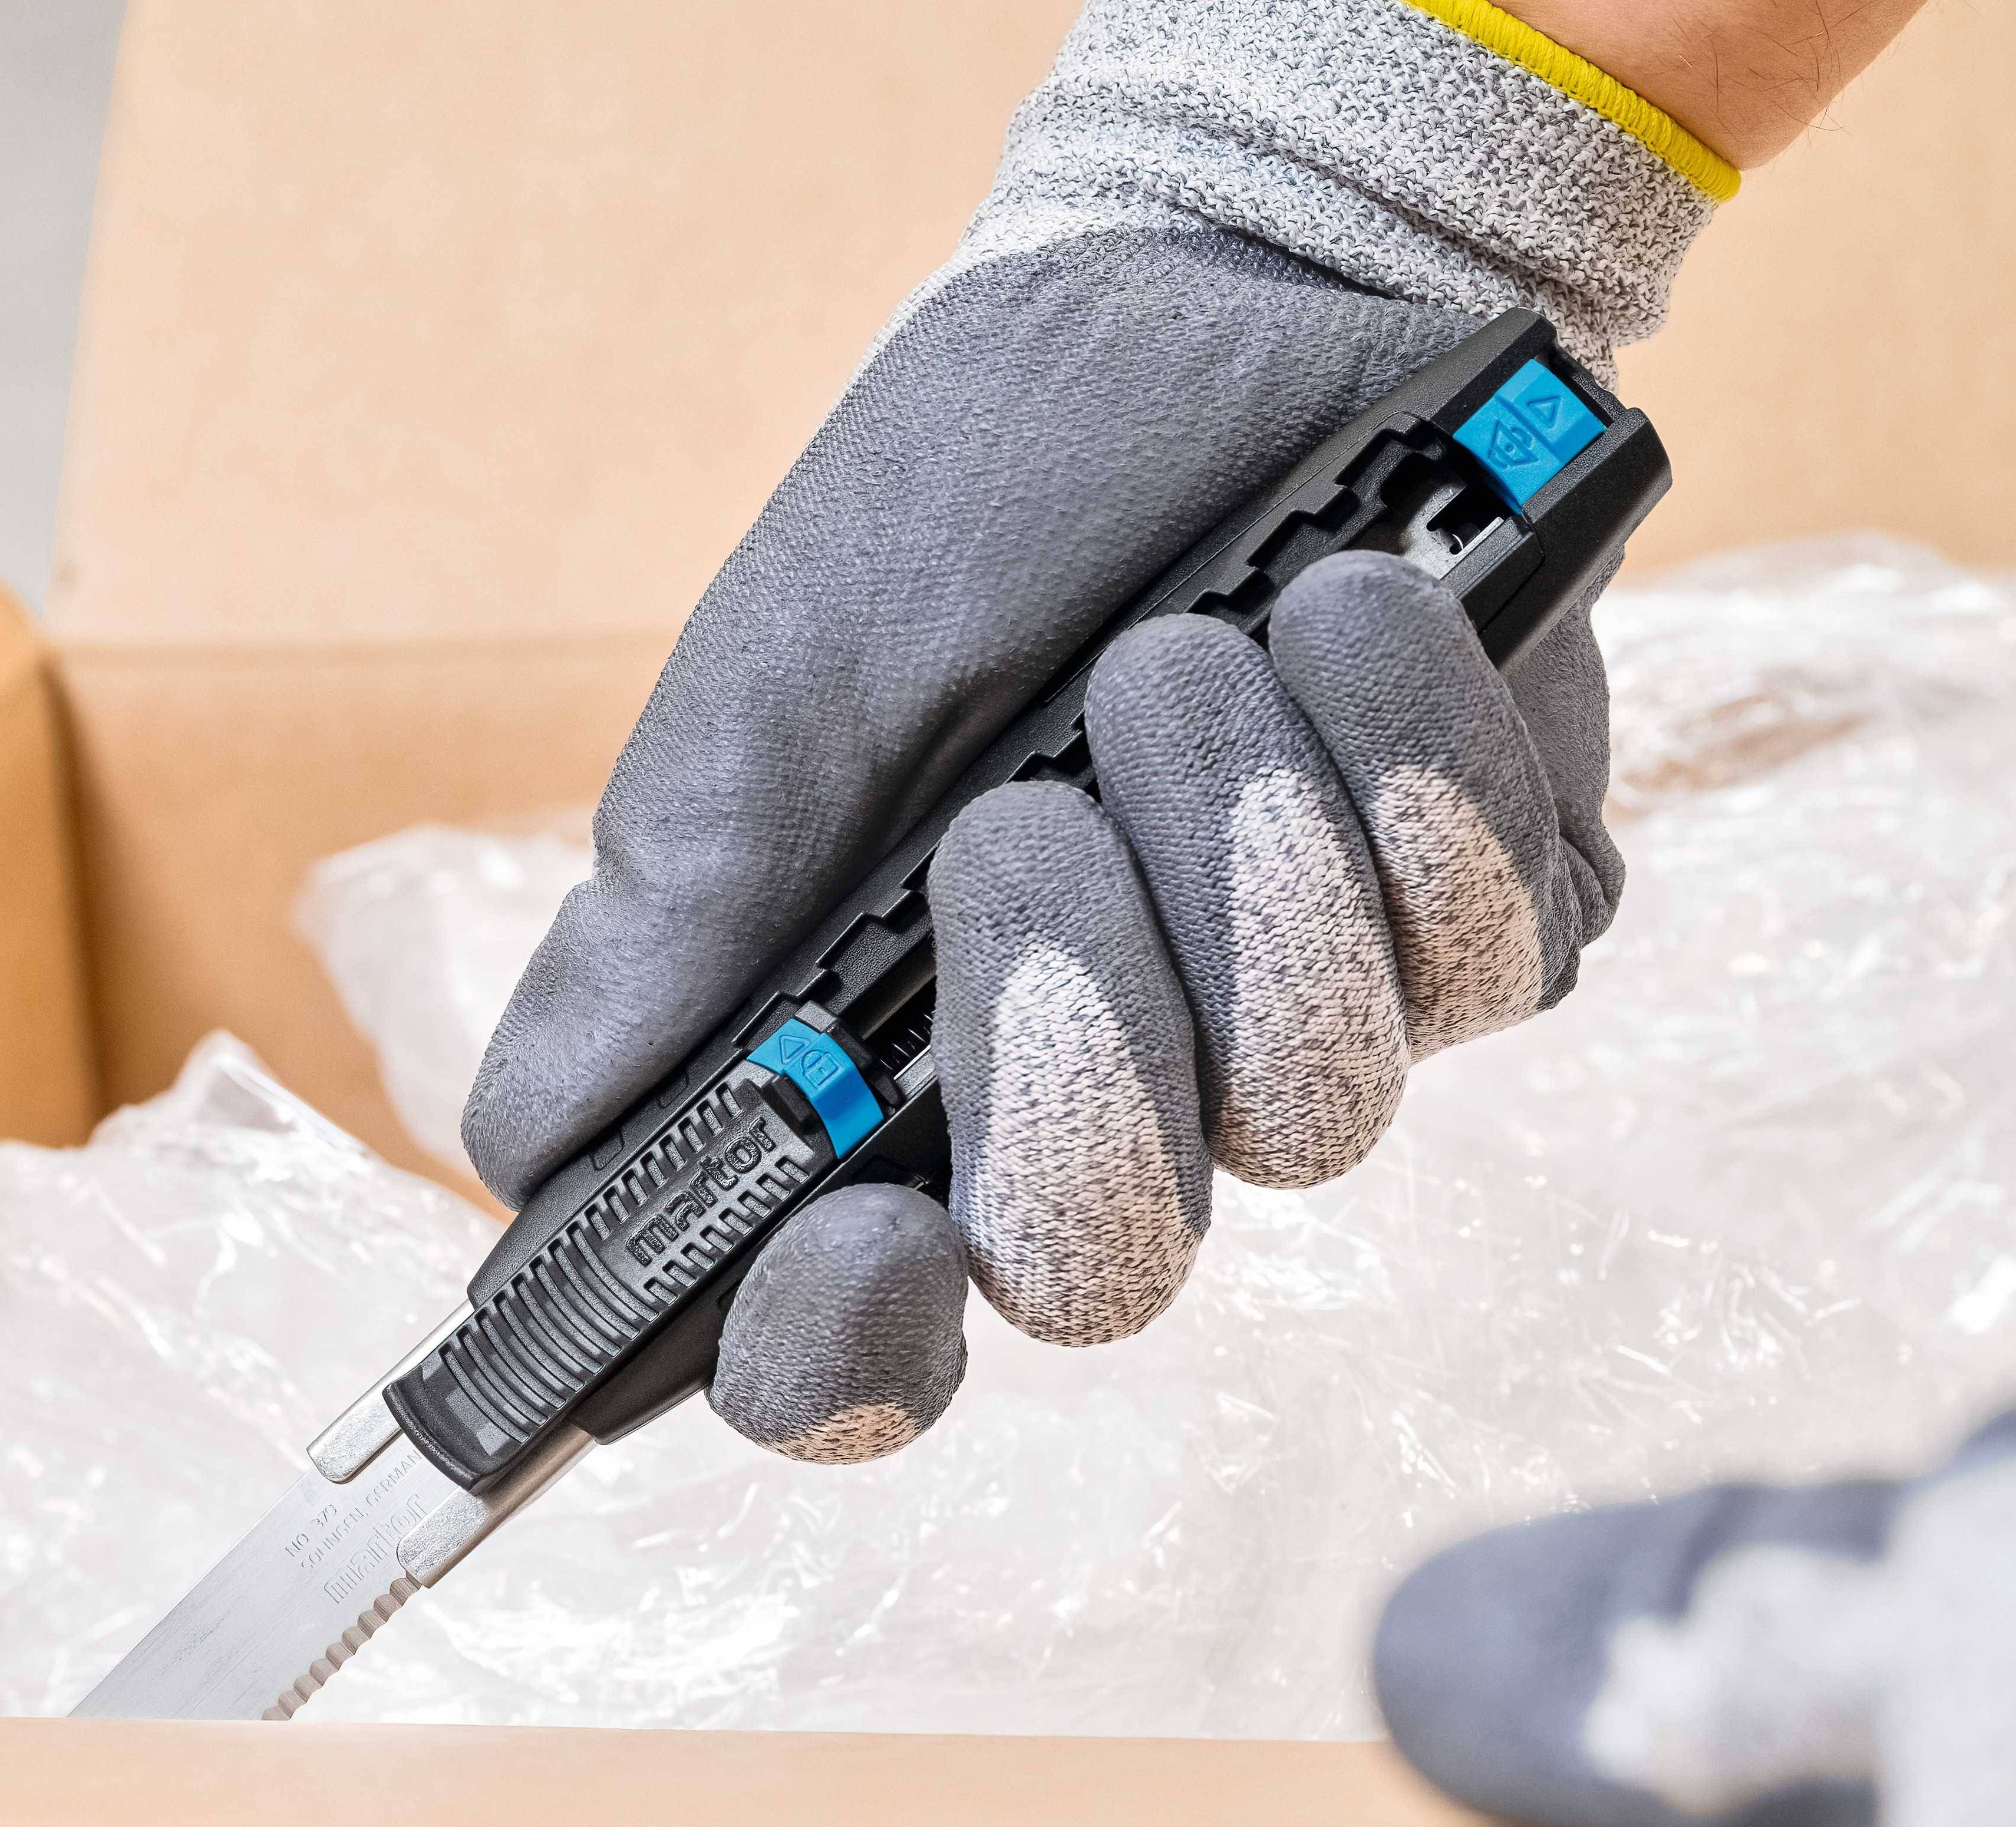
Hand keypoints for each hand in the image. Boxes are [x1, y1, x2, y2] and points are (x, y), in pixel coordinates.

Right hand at [466, 0, 1722, 1464]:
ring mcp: (1307, 1038)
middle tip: (1018, 814)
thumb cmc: (962, 503)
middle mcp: (1100, 1107)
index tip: (854, 1241)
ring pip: (1306, 1106)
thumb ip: (661, 931)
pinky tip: (1342, 612)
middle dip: (1064, 1026)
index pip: (859, 1352)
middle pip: (1105, 1266)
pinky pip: (1484, 951)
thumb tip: (520, 1148)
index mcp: (890, 1094)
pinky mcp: (1495, 933)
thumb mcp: (773, 694)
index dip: (852, 1355)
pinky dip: (1396, 751)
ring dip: (1226, 840)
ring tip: (1183, 650)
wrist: (1221, 283)